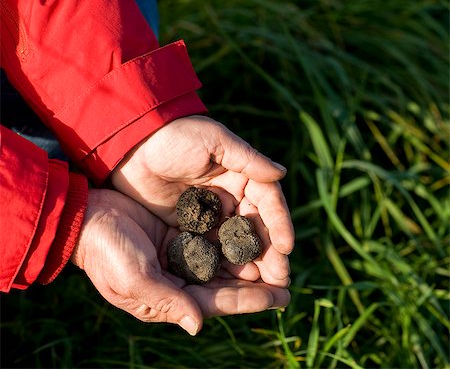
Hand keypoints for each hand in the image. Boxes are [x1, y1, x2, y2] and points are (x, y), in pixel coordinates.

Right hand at [71, 189, 289, 334]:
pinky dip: (230, 235)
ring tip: (278, 254)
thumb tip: (198, 325)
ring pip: (223, 259)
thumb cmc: (107, 253)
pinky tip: (249, 228)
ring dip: (248, 257)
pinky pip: (211, 235)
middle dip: (257, 282)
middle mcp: (181, 277)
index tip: (281, 297)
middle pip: (227, 282)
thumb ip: (167, 301)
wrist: (89, 220)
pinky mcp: (180, 232)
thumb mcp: (134, 280)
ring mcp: (181, 253)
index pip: (220, 301)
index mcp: (172, 296)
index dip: (251, 300)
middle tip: (288, 278)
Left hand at [111, 115, 293, 287]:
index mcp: (239, 173)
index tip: (286, 247)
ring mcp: (209, 212)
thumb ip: (248, 159)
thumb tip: (282, 172)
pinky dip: (222, 262)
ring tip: (263, 286)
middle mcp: (229, 194)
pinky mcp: (188, 225)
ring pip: (235, 241)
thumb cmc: (176, 136)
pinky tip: (231, 281)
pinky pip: (209, 246)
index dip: (279, 223)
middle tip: (280, 277)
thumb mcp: (214, 141)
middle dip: (269, 251)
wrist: (133, 144)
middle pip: (255, 226)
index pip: (267, 201)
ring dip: (249, 262)